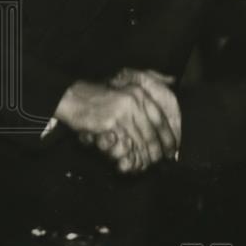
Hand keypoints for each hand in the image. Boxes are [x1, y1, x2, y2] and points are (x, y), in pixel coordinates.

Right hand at [55, 76, 177, 172]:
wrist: (73, 98)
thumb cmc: (100, 97)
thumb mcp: (125, 88)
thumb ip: (149, 81)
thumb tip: (172, 80)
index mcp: (139, 94)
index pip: (160, 119)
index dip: (168, 136)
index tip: (172, 148)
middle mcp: (133, 102)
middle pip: (151, 132)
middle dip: (157, 150)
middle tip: (159, 161)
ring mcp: (121, 113)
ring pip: (138, 140)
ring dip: (143, 156)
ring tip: (146, 165)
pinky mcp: (109, 123)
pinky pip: (122, 144)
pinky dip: (127, 155)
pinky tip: (129, 162)